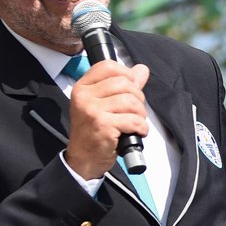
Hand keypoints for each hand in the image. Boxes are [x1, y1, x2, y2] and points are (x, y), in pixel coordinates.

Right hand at [63, 60, 150, 179]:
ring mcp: (93, 111)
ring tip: (135, 123)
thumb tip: (142, 69)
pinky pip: (134, 120)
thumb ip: (123, 85)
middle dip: (137, 98)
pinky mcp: (103, 126)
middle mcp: (85, 97)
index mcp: (83, 87)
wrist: (84, 159)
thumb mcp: (103, 104)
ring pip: (131, 101)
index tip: (130, 88)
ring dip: (141, 114)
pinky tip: (137, 132)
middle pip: (124, 83)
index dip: (126, 74)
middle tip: (134, 111)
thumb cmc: (94, 132)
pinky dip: (141, 127)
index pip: (108, 66)